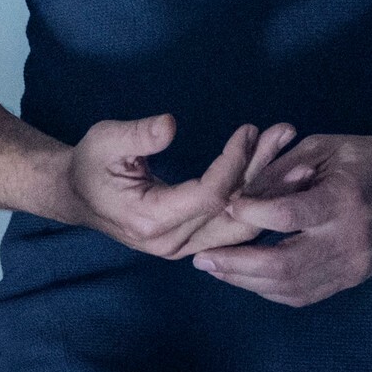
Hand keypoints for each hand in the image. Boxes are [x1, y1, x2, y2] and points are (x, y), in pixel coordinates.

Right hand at [52, 115, 294, 258]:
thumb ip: (137, 135)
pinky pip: (234, 224)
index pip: (209, 196)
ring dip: (267, 185)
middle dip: (265, 173)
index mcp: (150, 220)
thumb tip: (170, 124)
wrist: (78, 195)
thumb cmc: (90, 164)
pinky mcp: (194, 241)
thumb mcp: (104, 140)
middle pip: (234, 212)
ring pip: (240, 222)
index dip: (233, 162)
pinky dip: (257, 197)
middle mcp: (172, 242)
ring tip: (293, 149)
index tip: (249, 129)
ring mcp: (185, 247)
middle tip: (288, 136)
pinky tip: (277, 170)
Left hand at [196, 133, 371, 306]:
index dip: (251, 214)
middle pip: (283, 265)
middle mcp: (350, 239)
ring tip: (216, 269)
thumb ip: (282, 170)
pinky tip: (247, 277)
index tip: (226, 206)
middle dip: (236, 265)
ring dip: (247, 282)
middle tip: (202, 259)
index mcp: (344, 200)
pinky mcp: (353, 279)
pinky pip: (304, 294)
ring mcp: (353, 266)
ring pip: (290, 287)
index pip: (288, 215)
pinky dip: (270, 289)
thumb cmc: (370, 158)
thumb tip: (237, 197)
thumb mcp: (326, 148)